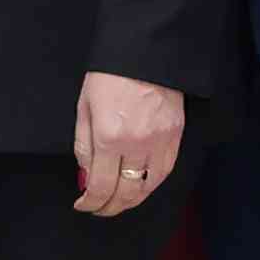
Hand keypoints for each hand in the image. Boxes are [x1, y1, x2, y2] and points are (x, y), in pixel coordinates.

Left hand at [71, 71, 186, 217]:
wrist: (145, 50)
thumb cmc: (110, 75)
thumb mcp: (84, 108)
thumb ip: (84, 147)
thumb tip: (86, 178)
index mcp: (108, 136)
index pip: (101, 186)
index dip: (91, 203)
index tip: (84, 205)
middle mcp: (136, 144)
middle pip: (126, 193)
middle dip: (110, 207)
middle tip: (99, 208)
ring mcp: (160, 141)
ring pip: (148, 187)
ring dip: (132, 200)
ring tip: (118, 202)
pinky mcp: (176, 135)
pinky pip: (165, 171)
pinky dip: (151, 184)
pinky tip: (141, 186)